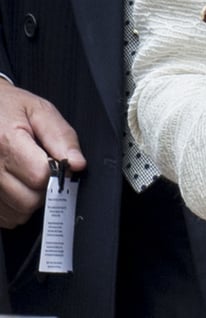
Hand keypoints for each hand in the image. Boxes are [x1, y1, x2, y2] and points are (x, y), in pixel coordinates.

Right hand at [0, 80, 85, 227]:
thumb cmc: (8, 108)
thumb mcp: (39, 110)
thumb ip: (61, 136)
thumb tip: (78, 163)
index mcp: (7, 141)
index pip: (41, 175)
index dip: (57, 171)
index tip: (60, 163)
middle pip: (30, 200)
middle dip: (45, 188)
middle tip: (44, 168)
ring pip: (19, 212)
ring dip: (31, 199)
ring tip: (28, 174)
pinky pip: (6, 217)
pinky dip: (16, 206)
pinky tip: (17, 184)